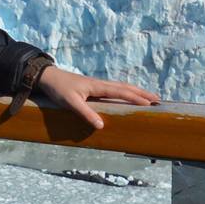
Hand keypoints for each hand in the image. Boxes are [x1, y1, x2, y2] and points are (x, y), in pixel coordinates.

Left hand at [34, 65, 159, 130]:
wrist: (47, 77)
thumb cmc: (58, 89)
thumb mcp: (70, 102)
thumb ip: (85, 113)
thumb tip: (101, 126)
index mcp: (97, 86)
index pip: (121, 92)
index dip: (136, 97)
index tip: (150, 103)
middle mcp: (100, 84)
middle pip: (125, 87)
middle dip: (141, 93)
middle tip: (157, 99)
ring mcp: (97, 84)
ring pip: (121, 87)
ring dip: (135, 91)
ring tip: (148, 97)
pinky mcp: (93, 87)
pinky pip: (114, 89)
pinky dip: (125, 91)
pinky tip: (126, 96)